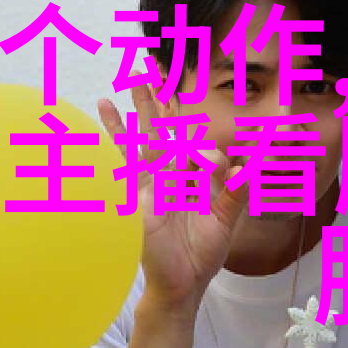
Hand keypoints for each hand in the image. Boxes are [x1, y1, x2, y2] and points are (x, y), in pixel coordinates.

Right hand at [97, 86, 239, 314]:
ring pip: (147, 135)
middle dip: (162, 98)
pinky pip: (125, 157)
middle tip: (155, 64)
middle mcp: (171, 174)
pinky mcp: (136, 191)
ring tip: (135, 77)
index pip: (196, 143)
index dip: (209, 140)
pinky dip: (115, 132)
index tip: (223, 156)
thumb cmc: (201, 253)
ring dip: (142, 106)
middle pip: (166, 128)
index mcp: (193, 177)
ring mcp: (151, 180)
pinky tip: (104, 107)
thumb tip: (243, 163)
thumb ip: (236, 190)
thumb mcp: (226, 218)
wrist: (181, 283)